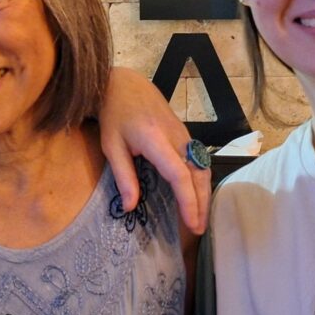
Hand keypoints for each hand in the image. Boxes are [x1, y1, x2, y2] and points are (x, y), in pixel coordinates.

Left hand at [98, 67, 210, 233]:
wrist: (124, 84)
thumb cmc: (114, 115)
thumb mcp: (111, 145)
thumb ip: (123, 176)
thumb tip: (130, 207)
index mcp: (155, 140)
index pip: (179, 175)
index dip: (188, 201)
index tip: (190, 224)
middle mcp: (176, 137)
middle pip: (198, 174)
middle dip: (201, 203)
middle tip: (198, 230)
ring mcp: (184, 133)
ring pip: (203, 167)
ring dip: (204, 193)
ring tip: (199, 218)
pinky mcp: (185, 133)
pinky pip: (199, 160)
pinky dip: (201, 181)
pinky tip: (195, 195)